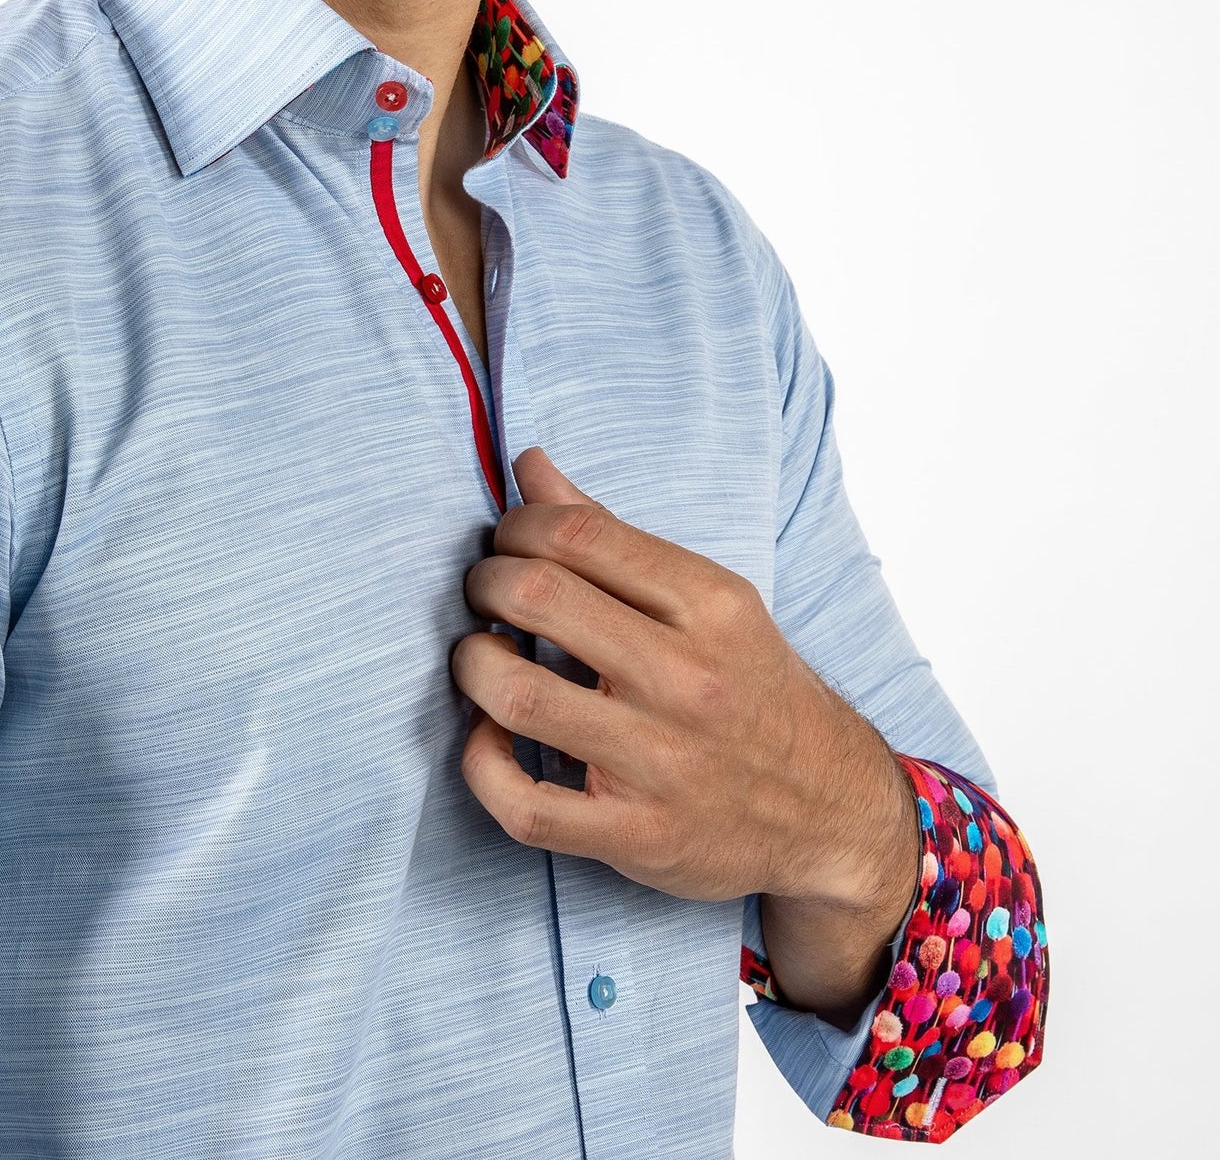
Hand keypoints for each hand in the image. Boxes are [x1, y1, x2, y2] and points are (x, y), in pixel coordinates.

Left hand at [450, 446, 917, 912]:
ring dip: (472, 666)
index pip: (579, 533)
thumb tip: (529, 467)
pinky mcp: (638, 837)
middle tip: (484, 595)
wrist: (831, 811)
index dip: (516, 527)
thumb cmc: (751, 689)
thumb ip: (611, 535)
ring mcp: (664, 764)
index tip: (508, 544)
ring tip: (482, 660)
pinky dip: (481, 764)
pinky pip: (523, 804)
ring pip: (517, 696)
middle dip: (484, 583)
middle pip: (539, 596)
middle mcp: (690, 680)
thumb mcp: (708, 601)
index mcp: (712, 606)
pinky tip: (489, 737)